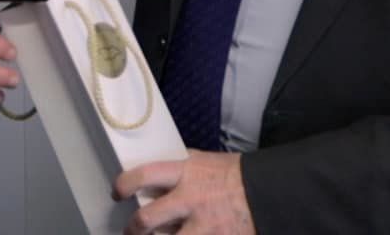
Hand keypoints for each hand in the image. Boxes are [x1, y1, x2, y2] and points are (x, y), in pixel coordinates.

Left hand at [115, 151, 254, 234]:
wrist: (271, 193)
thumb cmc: (240, 175)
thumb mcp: (208, 161)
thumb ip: (185, 165)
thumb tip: (165, 164)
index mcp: (186, 173)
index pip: (144, 175)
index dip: (124, 184)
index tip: (118, 191)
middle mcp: (190, 200)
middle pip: (147, 219)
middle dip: (133, 228)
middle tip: (131, 230)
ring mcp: (203, 226)